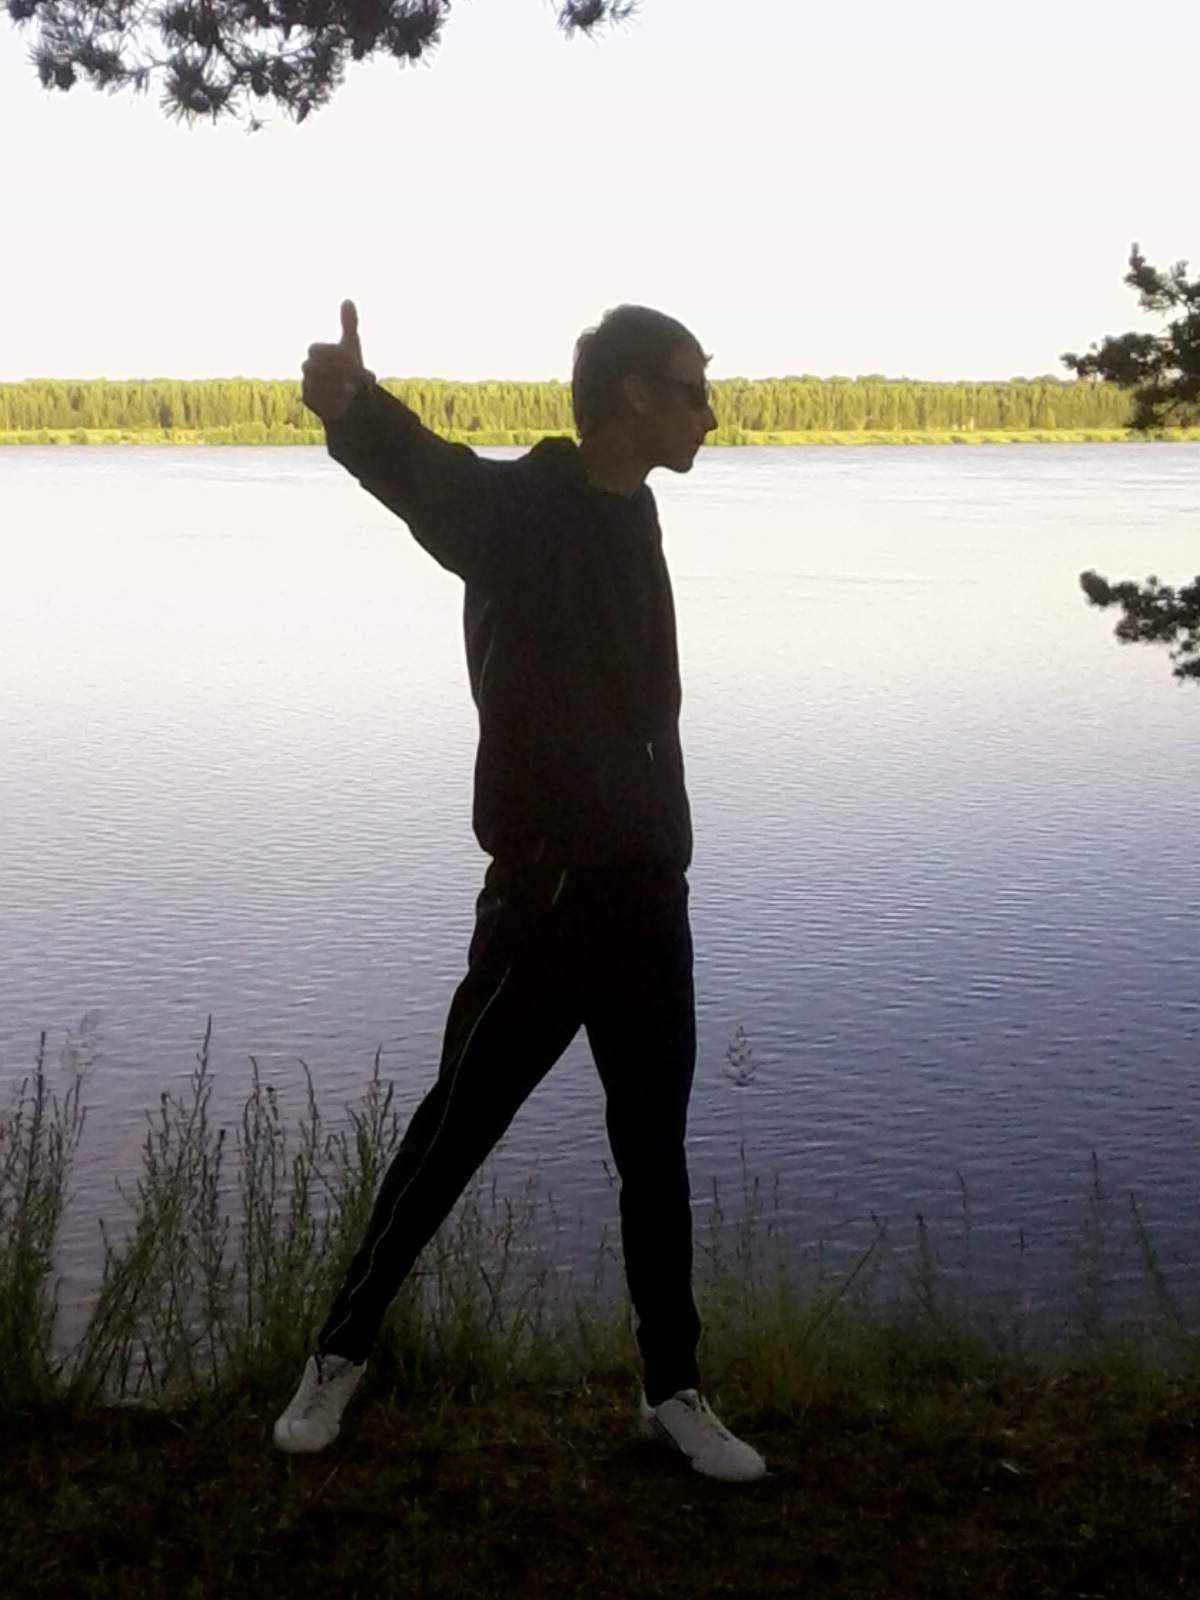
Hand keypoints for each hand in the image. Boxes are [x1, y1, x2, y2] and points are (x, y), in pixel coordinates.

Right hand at [302, 300, 374, 422]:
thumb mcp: (351, 346)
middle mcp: (307, 369)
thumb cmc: (348, 366)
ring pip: (313, 385)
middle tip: (354, 378)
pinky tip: (347, 402)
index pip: (315, 350)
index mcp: (315, 353)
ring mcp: (306, 385)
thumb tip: (348, 300)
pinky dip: (333, 402)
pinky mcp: (310, 403)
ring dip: (335, 388)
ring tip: (352, 391)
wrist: (349, 394)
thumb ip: (349, 324)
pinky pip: (317, 402)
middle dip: (333, 372)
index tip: (352, 360)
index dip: (333, 355)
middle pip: (310, 367)